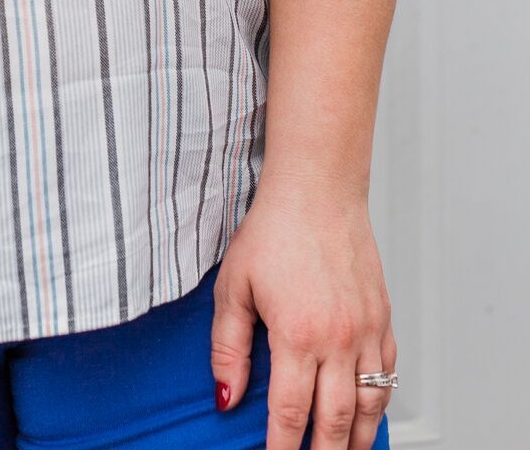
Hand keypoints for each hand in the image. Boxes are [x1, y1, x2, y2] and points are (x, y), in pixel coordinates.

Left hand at [210, 184, 396, 449]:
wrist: (317, 190)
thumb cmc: (274, 230)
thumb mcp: (233, 286)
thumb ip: (228, 347)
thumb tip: (226, 396)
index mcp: (297, 335)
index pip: (291, 414)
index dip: (284, 448)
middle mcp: (338, 340)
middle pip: (336, 422)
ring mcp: (365, 330)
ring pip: (370, 405)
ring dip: (358, 438)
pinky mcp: (382, 317)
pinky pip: (388, 373)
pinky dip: (380, 401)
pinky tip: (369, 411)